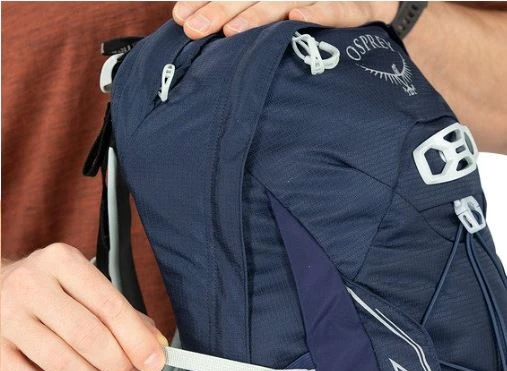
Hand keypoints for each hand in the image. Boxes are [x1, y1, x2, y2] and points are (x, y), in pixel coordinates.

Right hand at [1, 244, 166, 370]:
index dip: (138, 340)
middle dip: (118, 363)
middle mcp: (31, 284)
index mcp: (62, 262)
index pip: (110, 306)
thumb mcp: (85, 285)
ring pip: (63, 364)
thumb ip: (123, 314)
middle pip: (88, 337)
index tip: (155, 361)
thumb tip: (155, 347)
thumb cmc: (50, 289)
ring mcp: (5, 317)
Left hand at [173, 1, 397, 38]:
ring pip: (285, 0)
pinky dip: (317, 11)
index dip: (207, 0)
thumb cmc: (322, 9)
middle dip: (220, 8)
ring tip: (231, 30)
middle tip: (192, 27)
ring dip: (258, 13)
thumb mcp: (283, 10)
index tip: (178, 17)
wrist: (379, 3)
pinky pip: (336, 10)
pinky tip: (295, 18)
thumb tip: (210, 31)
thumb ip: (254, 16)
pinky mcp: (356, 7)